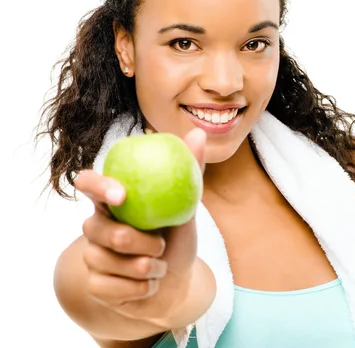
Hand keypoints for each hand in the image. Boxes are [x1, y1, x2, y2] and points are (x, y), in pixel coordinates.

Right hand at [74, 127, 206, 322]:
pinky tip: (149, 285)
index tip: (122, 195)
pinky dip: (140, 289)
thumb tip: (198, 133)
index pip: (88, 183)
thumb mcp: (187, 205)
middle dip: (137, 242)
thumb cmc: (178, 237)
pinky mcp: (94, 284)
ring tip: (160, 265)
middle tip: (161, 246)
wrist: (178, 283)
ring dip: (145, 268)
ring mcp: (91, 255)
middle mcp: (96, 225)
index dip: (98, 186)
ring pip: (105, 260)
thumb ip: (190, 171)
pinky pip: (110, 287)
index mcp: (114, 201)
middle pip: (98, 229)